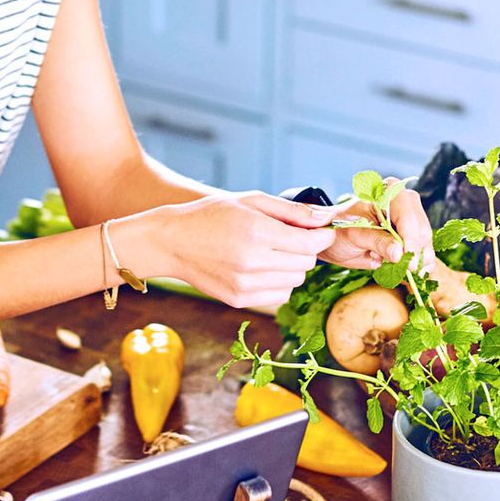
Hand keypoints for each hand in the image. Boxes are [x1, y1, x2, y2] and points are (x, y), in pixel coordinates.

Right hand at [119, 192, 335, 309]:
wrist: (172, 242)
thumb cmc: (211, 215)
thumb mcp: (250, 201)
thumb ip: (292, 210)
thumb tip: (327, 217)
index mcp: (256, 232)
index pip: (310, 244)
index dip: (321, 237)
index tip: (320, 231)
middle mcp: (252, 262)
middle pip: (306, 264)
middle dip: (305, 250)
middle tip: (288, 237)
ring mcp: (245, 285)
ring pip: (295, 281)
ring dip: (292, 267)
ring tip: (271, 252)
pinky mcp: (239, 300)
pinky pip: (279, 295)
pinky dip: (278, 282)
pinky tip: (261, 268)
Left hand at [316, 182, 433, 272]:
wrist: (335, 238)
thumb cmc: (340, 229)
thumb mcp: (355, 234)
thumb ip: (377, 242)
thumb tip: (399, 253)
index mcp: (388, 193)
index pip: (407, 215)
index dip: (410, 238)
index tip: (406, 258)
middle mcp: (405, 204)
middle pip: (421, 230)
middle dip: (416, 253)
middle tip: (407, 270)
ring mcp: (411, 222)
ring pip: (425, 244)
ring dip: (418, 262)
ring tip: (403, 271)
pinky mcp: (413, 240)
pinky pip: (423, 255)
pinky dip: (418, 267)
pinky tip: (408, 273)